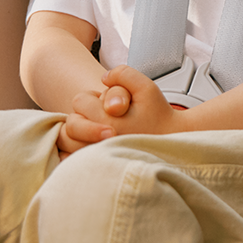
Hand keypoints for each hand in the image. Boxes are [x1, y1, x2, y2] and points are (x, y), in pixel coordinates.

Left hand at [52, 67, 179, 157]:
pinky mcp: (96, 167)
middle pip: (72, 122)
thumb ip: (123, 74)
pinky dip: (80, 148)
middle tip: (106, 117)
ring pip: (70, 141)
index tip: (111, 105)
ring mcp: (96, 158)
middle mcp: (98, 144)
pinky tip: (96, 142)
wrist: (172, 142)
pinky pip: (74, 156)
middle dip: (86, 114)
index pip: (80, 101)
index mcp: (108, 123)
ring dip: (82, 132)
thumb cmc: (159, 114)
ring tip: (103, 129)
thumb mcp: (147, 87)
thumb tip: (103, 78)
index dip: (94, 97)